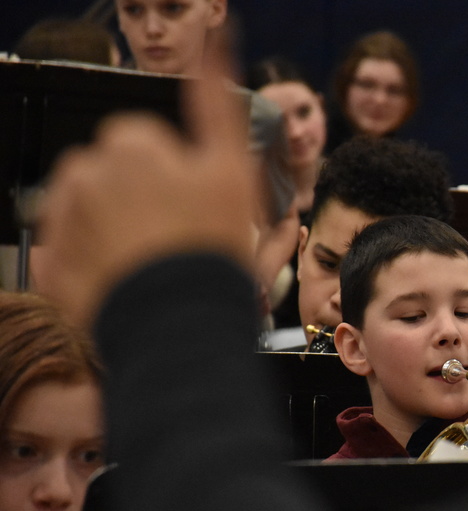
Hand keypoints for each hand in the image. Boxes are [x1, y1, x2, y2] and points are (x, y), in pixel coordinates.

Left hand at [33, 33, 254, 327]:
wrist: (178, 328)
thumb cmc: (212, 256)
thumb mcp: (233, 178)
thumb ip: (218, 106)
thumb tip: (220, 41)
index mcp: (134, 149)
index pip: (140, 137)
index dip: (169, 170)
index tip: (185, 197)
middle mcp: (93, 175)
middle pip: (108, 172)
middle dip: (132, 193)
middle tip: (172, 234)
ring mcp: (65, 219)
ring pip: (82, 206)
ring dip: (106, 221)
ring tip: (146, 259)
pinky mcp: (51, 260)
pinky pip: (64, 249)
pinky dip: (85, 259)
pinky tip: (121, 278)